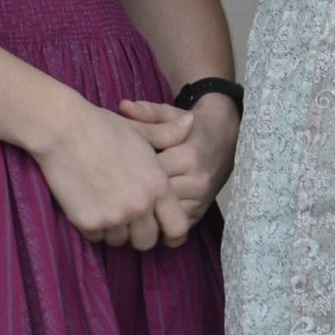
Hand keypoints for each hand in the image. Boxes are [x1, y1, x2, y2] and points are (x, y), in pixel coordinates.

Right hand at [30, 96, 176, 248]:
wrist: (64, 131)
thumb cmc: (104, 128)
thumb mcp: (142, 131)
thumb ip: (168, 134)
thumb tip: (190, 124)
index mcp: (158, 185)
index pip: (177, 227)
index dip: (173, 235)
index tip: (165, 234)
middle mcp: (140, 205)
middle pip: (147, 241)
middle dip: (140, 234)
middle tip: (130, 221)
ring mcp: (113, 216)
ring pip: (120, 241)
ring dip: (116, 231)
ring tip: (108, 208)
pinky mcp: (88, 222)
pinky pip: (96, 238)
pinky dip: (95, 229)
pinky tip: (90, 207)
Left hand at [119, 96, 238, 243]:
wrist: (226, 138)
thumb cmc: (193, 126)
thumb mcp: (171, 113)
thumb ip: (147, 113)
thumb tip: (122, 106)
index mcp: (187, 155)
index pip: (148, 172)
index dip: (125, 173)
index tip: (109, 170)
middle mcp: (196, 180)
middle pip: (153, 197)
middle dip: (130, 197)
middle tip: (108, 196)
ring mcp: (199, 199)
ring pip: (161, 217)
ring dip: (140, 216)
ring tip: (119, 210)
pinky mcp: (200, 213)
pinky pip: (172, 228)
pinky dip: (155, 226)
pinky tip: (138, 221)